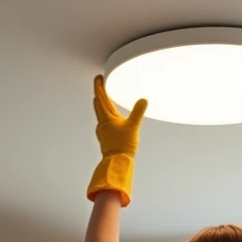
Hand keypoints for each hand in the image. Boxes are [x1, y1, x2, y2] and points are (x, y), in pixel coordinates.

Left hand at [87, 76, 146, 205]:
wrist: (117, 163)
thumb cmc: (123, 146)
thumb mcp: (133, 127)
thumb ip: (138, 112)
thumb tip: (143, 100)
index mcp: (107, 117)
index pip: (100, 98)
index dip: (99, 86)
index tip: (98, 78)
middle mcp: (102, 123)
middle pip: (98, 104)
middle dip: (99, 94)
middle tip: (100, 85)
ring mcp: (102, 131)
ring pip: (100, 113)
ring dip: (101, 104)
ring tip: (104, 99)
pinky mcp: (105, 138)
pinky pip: (104, 122)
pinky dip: (106, 116)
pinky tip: (111, 120)